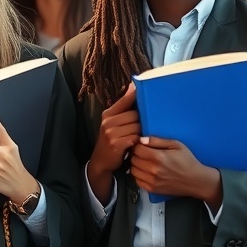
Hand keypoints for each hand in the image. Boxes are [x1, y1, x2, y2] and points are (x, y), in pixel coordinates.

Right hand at [87, 84, 140, 201]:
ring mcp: (111, 132)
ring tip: (139, 137)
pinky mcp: (116, 143)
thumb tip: (132, 86)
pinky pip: (135, 137)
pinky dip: (138, 141)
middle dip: (140, 121)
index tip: (144, 89)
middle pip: (134, 114)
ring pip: (136, 126)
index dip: (135, 95)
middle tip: (142, 127)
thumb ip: (123, 107)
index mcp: (108, 114)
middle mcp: (108, 121)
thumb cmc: (112, 139)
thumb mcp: (113, 123)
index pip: (124, 100)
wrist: (102, 160)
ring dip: (140, 132)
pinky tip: (136, 144)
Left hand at [131, 137, 221, 207]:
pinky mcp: (152, 189)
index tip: (142, 146)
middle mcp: (153, 170)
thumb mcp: (176, 145)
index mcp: (158, 157)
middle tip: (144, 154)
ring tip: (145, 163)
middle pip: (133, 159)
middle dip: (137, 154)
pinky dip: (139, 175)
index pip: (137, 149)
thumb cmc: (187, 161)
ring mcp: (152, 181)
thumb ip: (157, 141)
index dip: (138, 145)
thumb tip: (141, 139)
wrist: (196, 181)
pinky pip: (137, 181)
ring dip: (137, 165)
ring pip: (133, 170)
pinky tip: (146, 172)